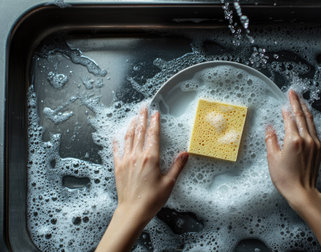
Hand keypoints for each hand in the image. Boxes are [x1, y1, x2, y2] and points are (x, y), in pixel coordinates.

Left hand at [96, 107, 187, 251]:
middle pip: (140, 132)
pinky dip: (117, 142)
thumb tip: (185, 153)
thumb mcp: (169, 183)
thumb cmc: (151, 199)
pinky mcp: (118, 168)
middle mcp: (137, 156)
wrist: (132, 211)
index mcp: (151, 158)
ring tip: (134, 117)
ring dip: (132, 126)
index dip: (155, 122)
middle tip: (143, 107)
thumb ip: (177, 166)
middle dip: (142, 118)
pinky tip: (116, 136)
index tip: (155, 113)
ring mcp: (126, 161)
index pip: (153, 135)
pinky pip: (117, 151)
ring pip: (128, 138)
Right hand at [265, 89, 320, 213]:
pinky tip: (306, 118)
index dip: (287, 109)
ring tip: (300, 100)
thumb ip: (271, 140)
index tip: (284, 101)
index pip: (290, 118)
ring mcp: (315, 143)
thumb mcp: (272, 158)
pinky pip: (314, 130)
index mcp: (294, 140)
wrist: (302, 191)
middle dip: (297, 102)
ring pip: (310, 121)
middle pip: (302, 115)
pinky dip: (309, 121)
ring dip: (305, 109)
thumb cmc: (285, 178)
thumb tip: (269, 127)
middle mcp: (307, 139)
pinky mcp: (320, 148)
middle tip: (293, 92)